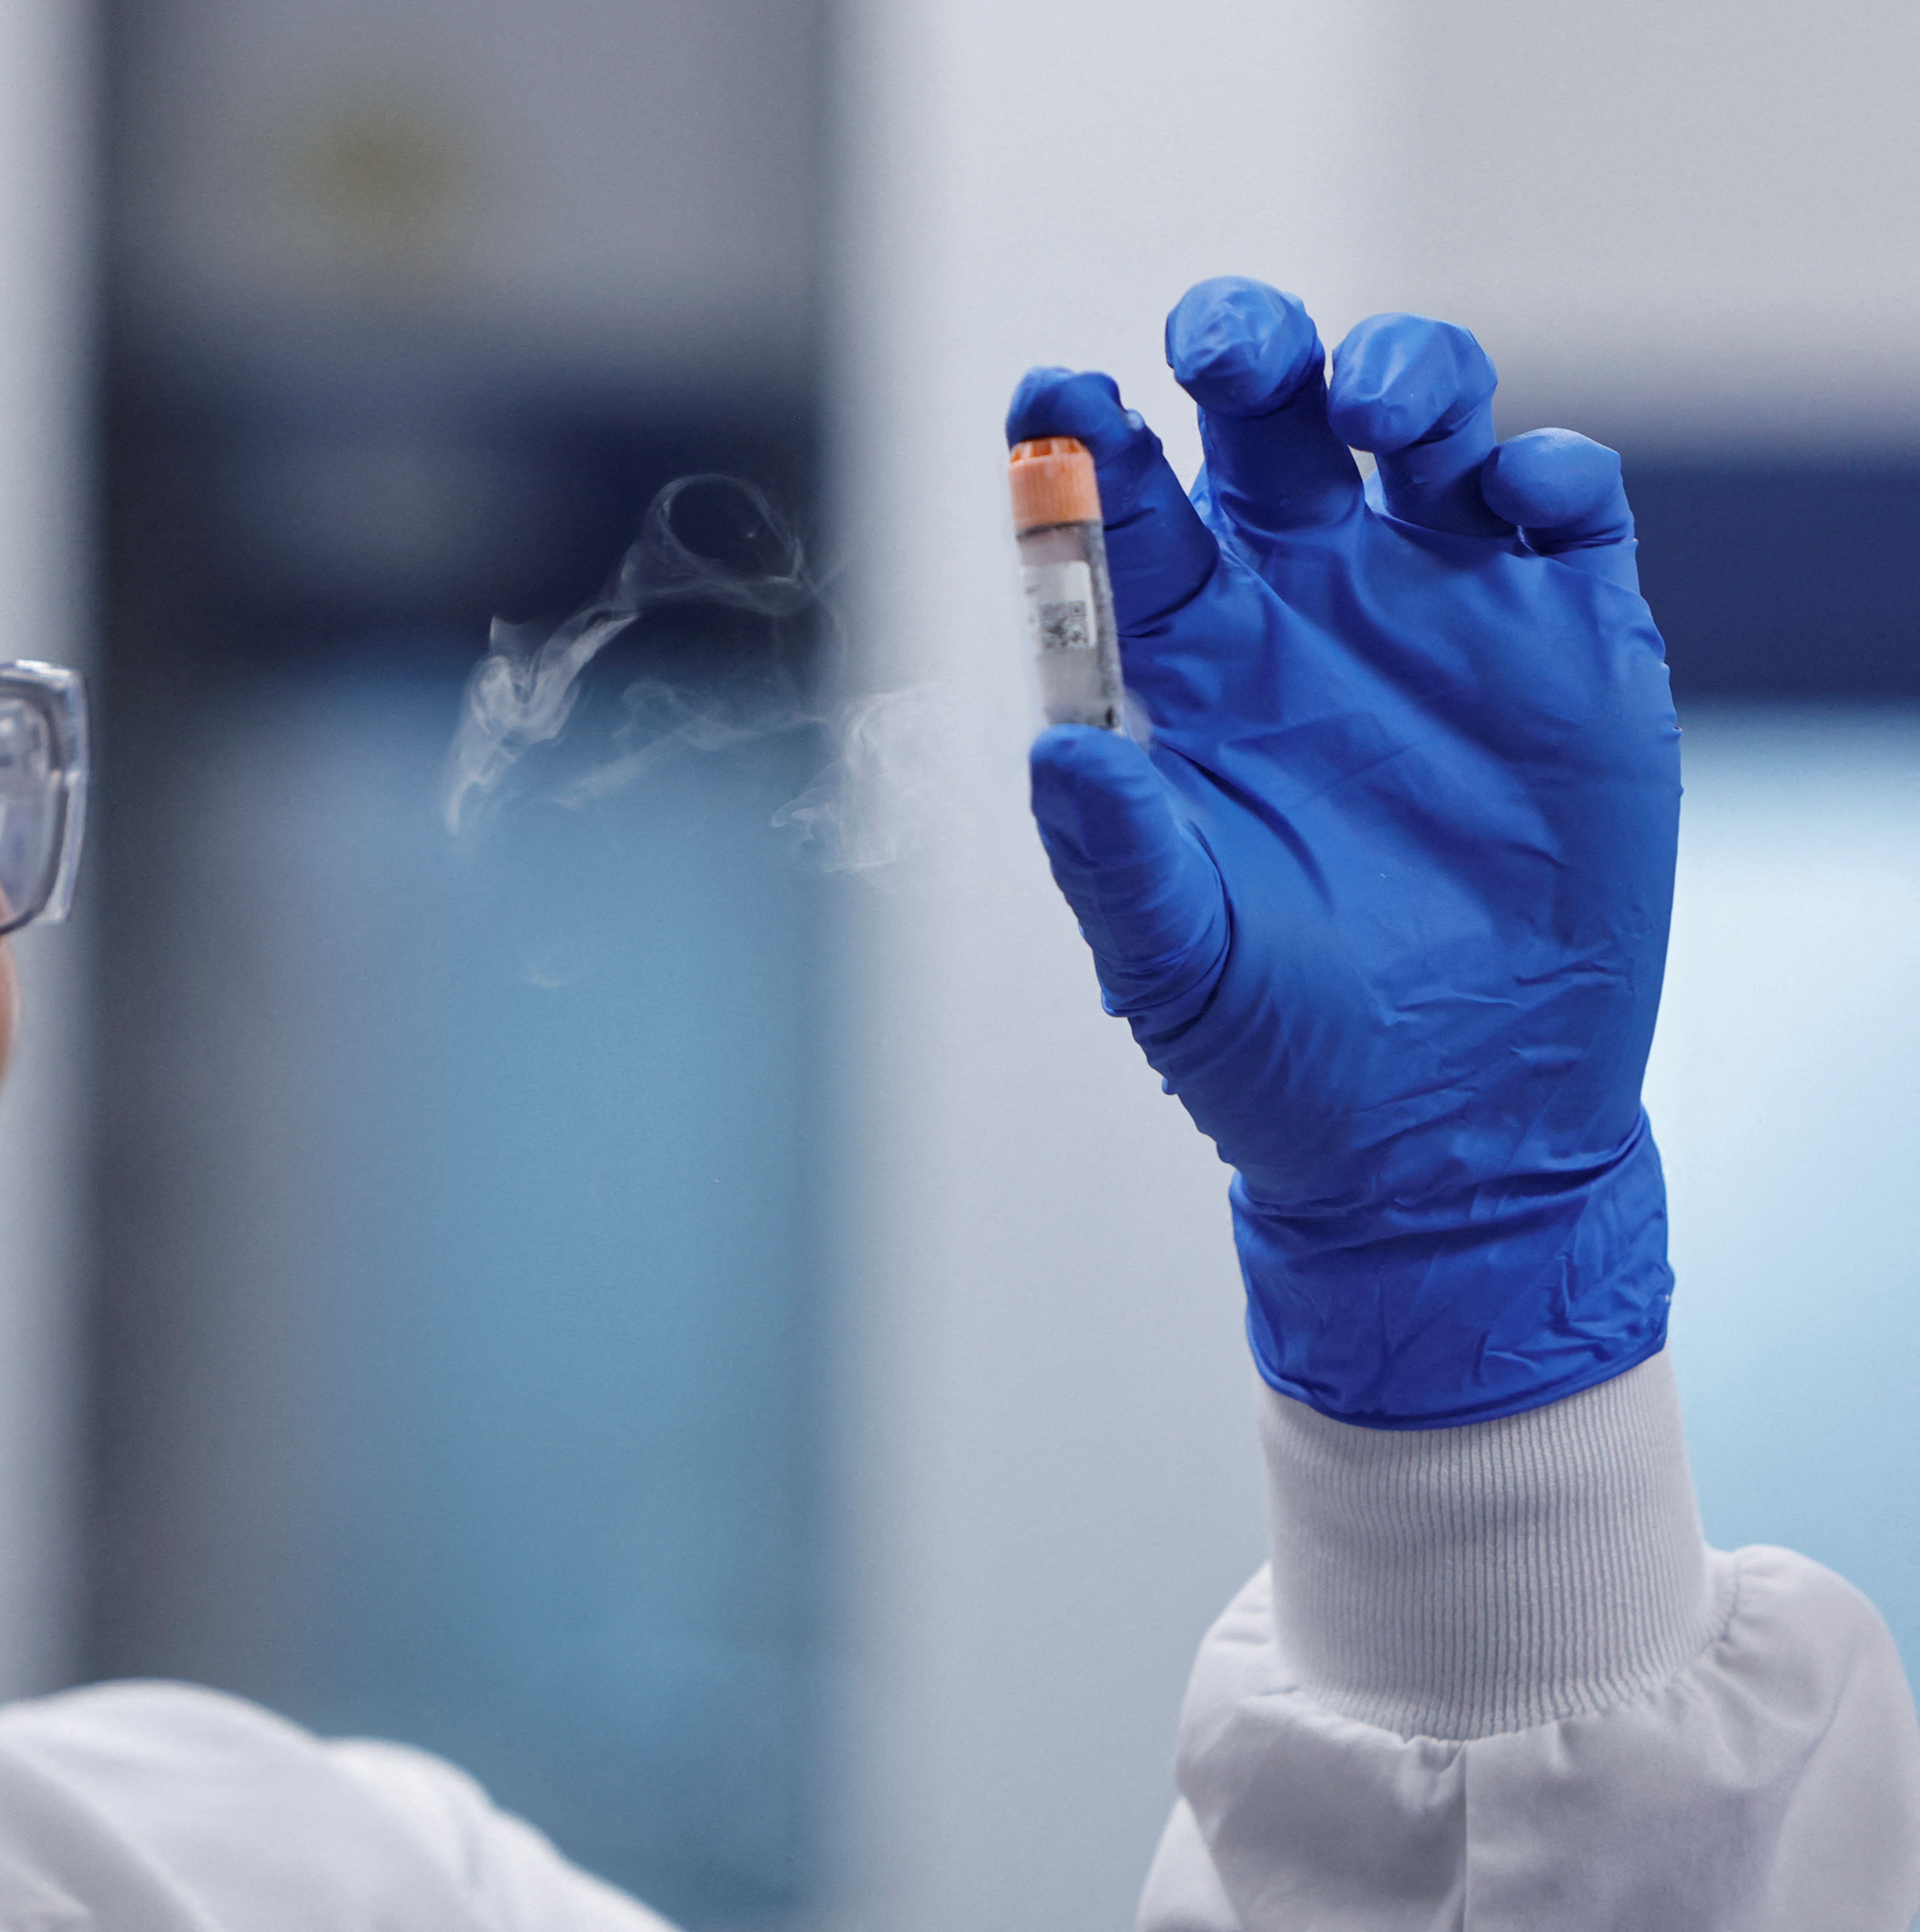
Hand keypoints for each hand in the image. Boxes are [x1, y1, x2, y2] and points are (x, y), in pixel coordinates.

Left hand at [1017, 276, 1677, 1428]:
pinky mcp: (1570, 640)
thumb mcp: (1173, 961)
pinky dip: (1546, 471)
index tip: (1055, 397)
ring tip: (1373, 406)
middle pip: (1270, 421)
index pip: (1126, 511)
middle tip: (1223, 346)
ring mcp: (1443, 608)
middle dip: (1250, 348)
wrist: (1438, 1129)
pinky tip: (1516, 491)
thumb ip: (1113, 854)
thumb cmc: (1276, 1047)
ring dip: (1404, 374)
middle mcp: (1307, 604)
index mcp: (1190, 659)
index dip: (1085, 442)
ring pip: (1425, 421)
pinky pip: (1563, 508)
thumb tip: (1054, 752)